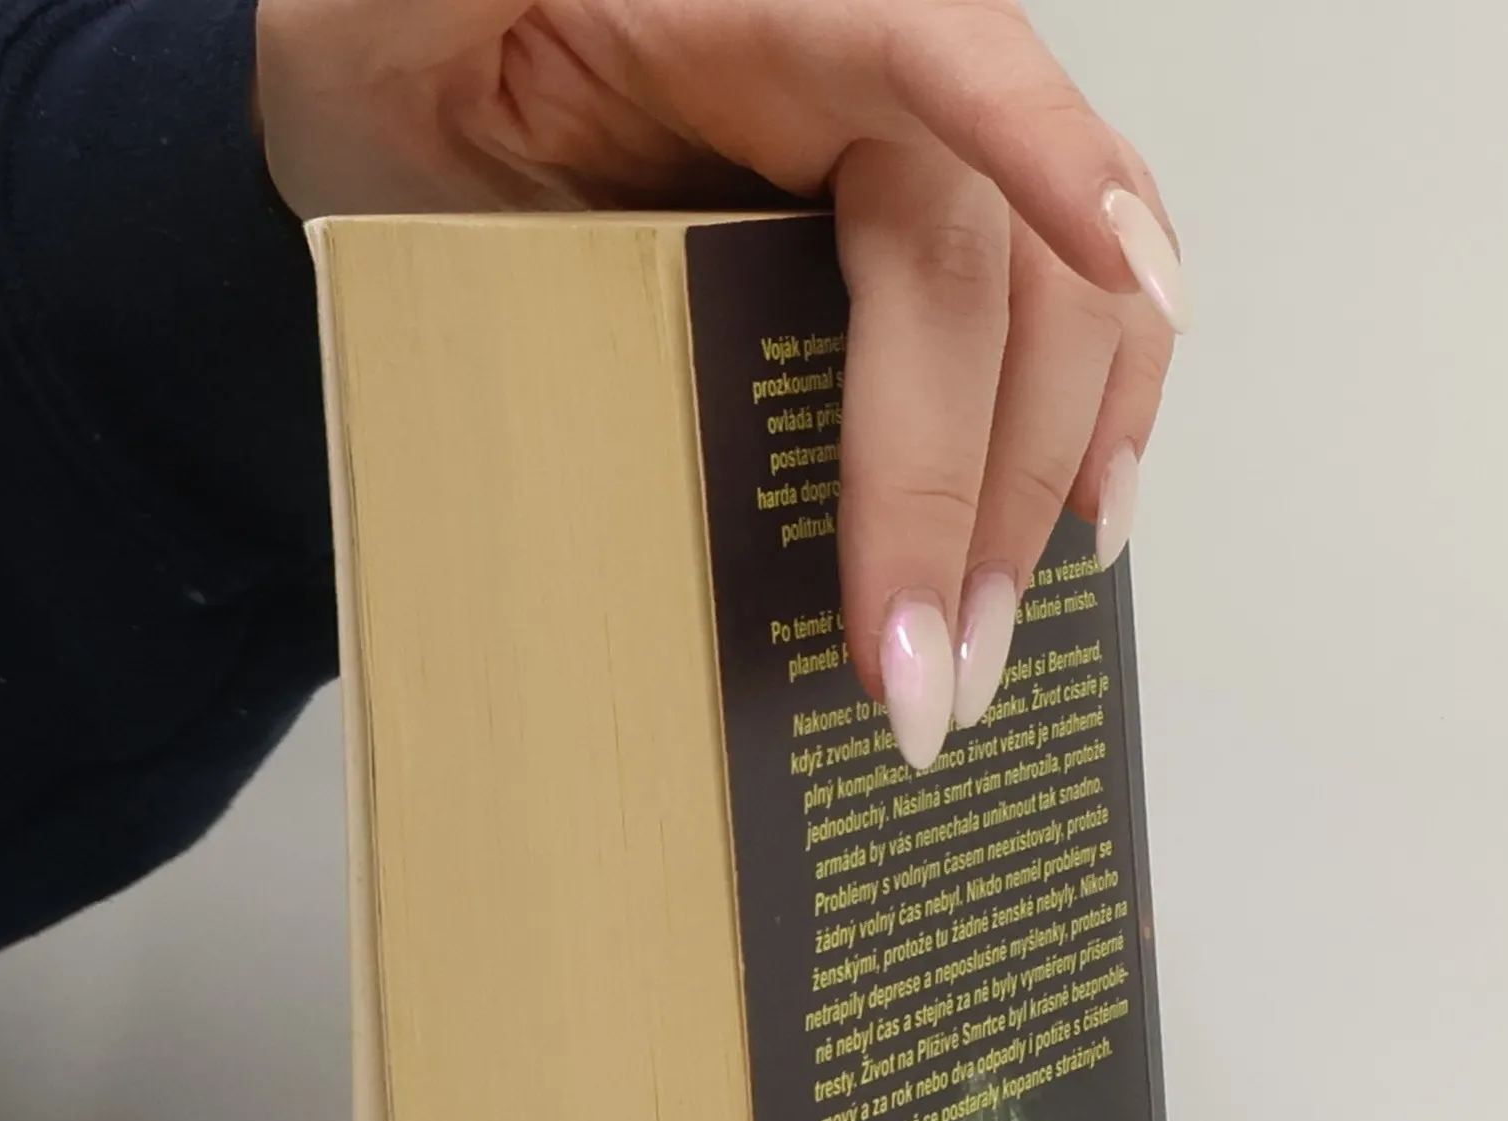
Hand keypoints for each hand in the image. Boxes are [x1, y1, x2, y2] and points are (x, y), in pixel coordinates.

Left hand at [257, 0, 1188, 767]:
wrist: (394, 94)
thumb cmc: (393, 51)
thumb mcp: (406, 13)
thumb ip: (470, 24)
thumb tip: (526, 67)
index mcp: (774, 4)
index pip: (940, 56)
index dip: (1041, 153)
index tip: (1114, 271)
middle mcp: (869, 79)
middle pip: (992, 273)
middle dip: (980, 480)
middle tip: (928, 668)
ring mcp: (899, 172)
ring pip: (1052, 322)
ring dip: (1033, 498)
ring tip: (978, 658)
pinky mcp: (894, 260)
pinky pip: (1034, 338)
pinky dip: (1066, 438)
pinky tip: (1053, 544)